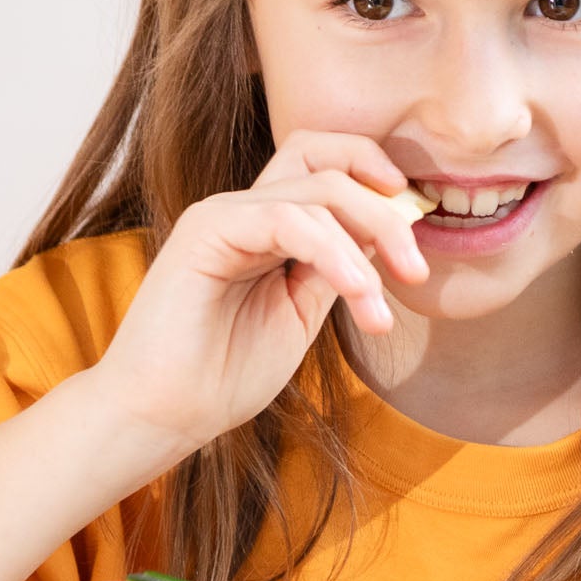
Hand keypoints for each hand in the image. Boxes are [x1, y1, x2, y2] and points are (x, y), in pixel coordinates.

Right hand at [88, 129, 428, 456]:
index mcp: (267, 227)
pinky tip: (355, 291)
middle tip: (415, 272)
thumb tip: (384, 238)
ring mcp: (223, 214)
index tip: (415, 220)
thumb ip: (333, 271)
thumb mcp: (300, 315)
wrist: (165, 414)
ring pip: (318, 193)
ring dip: (367, 246)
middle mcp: (244, 209)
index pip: (324, 165)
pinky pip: (285, 218)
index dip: (373, 174)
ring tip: (379, 310)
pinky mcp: (206, 230)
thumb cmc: (223, 375)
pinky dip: (332, 252)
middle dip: (386, 214)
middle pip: (329, 169)